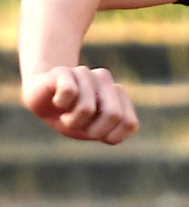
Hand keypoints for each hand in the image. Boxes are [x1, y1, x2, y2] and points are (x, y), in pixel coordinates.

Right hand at [22, 65, 137, 143]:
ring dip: (72, 120)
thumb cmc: (70, 117)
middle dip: (93, 130)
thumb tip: (112, 115)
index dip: (109, 135)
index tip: (95, 131)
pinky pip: (69, 92)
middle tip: (79, 125)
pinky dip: (61, 103)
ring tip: (65, 112)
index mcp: (118, 95)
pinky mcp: (63, 70)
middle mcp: (104, 80)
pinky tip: (56, 100)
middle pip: (113, 114)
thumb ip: (112, 129)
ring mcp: (85, 73)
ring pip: (86, 108)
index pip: (129, 124)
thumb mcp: (92, 130)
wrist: (40, 99)